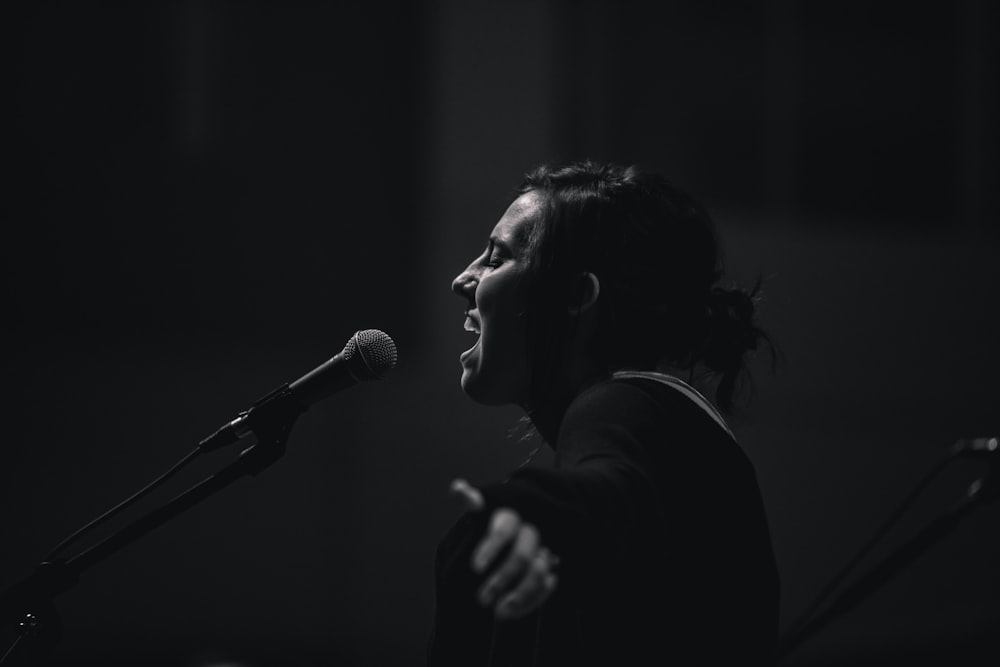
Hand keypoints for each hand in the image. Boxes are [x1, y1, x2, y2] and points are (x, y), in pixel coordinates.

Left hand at [450, 478, 559, 619]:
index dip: (491, 547)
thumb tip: (457, 488)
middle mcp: (529, 530)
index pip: (503, 529)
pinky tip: (513, 611)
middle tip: (481, 599)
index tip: (475, 568)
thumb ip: (469, 499)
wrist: (513, 542)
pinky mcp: (550, 568)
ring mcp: (542, 550)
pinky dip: (533, 601)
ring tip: (499, 612)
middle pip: (521, 554)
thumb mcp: (475, 514)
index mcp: (508, 516)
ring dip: (520, 594)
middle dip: (502, 578)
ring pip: (538, 571)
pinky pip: (547, 586)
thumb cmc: (484, 527)